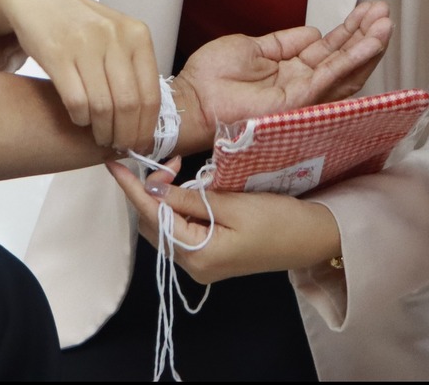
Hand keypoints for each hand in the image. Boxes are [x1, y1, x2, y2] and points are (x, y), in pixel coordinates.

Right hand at [0, 0, 159, 152]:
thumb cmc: (81, 23)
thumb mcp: (116, 36)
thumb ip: (132, 69)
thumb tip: (145, 120)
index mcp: (136, 34)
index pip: (151, 94)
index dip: (147, 127)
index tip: (141, 144)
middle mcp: (115, 37)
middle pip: (128, 105)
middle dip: (126, 135)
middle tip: (119, 146)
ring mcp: (85, 44)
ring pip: (103, 107)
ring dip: (102, 131)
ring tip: (100, 136)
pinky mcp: (57, 54)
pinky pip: (76, 101)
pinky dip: (80, 119)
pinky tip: (80, 119)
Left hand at [107, 165, 341, 282]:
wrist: (314, 238)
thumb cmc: (279, 220)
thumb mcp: (233, 203)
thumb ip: (188, 199)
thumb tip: (151, 190)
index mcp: (198, 256)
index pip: (153, 218)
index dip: (132, 189)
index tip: (114, 165)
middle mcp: (194, 266)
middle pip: (154, 226)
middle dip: (150, 192)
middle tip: (166, 162)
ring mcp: (202, 264)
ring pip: (165, 228)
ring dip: (163, 199)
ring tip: (175, 171)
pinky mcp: (211, 256)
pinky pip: (181, 231)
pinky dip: (177, 209)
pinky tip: (185, 190)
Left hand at [174, 1, 391, 149]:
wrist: (192, 97)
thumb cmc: (212, 76)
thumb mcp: (253, 47)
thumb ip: (286, 42)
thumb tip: (315, 32)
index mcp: (289, 70)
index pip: (328, 50)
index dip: (349, 31)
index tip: (367, 10)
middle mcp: (301, 84)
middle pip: (343, 59)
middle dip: (365, 35)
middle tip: (384, 12)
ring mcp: (302, 94)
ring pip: (345, 70)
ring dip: (368, 46)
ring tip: (386, 24)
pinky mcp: (299, 100)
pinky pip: (332, 77)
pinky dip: (354, 59)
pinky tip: (371, 43)